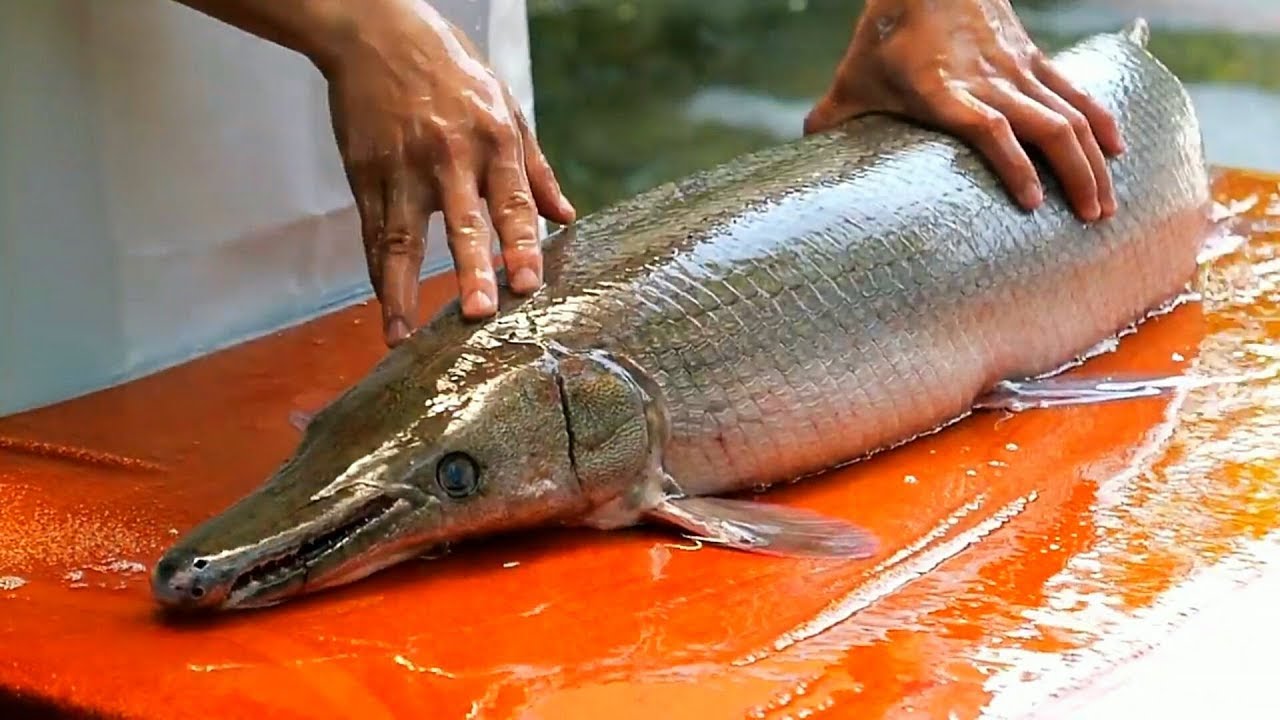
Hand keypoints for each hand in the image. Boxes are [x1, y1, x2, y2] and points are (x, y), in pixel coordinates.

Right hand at [325, 1, 574, 344]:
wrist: (375, 31)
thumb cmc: (449, 67)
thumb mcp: (505, 105)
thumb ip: (535, 169)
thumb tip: (566, 217)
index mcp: (493, 138)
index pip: (513, 202)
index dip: (522, 245)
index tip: (529, 284)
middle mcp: (448, 154)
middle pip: (461, 222)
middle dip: (471, 268)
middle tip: (480, 312)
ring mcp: (401, 165)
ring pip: (401, 236)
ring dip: (401, 289)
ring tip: (403, 333)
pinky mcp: (364, 171)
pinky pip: (371, 231)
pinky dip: (376, 272)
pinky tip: (385, 308)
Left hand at [804, 0, 1123, 221]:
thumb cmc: (885, 33)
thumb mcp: (853, 79)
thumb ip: (831, 120)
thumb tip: (805, 154)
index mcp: (944, 90)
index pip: (989, 129)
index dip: (1014, 164)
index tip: (1034, 203)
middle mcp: (989, 79)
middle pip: (1045, 127)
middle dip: (1073, 175)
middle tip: (1090, 220)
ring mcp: (1016, 66)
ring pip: (1068, 112)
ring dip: (1092, 159)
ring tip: (1106, 204)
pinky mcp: (1031, 56)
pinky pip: (1073, 90)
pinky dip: (1099, 118)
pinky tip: (1118, 148)